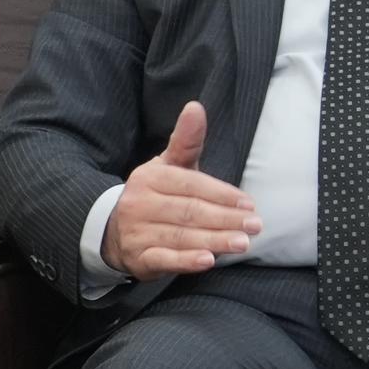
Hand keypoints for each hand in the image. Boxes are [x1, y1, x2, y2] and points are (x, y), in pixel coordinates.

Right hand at [106, 102, 261, 276]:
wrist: (113, 228)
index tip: (249, 204)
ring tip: (242, 243)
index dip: (222, 194)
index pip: (191, 185)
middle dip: (225, 219)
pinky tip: (207, 261)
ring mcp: (137, 232)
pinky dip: (186, 261)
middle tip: (254, 225)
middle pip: (189, 212)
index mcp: (151, 178)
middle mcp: (140, 204)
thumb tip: (195, 107)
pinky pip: (164, 259)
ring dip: (214, 240)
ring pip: (181, 236)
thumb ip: (187, 141)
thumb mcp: (169, 166)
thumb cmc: (156, 194)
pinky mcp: (139, 257)